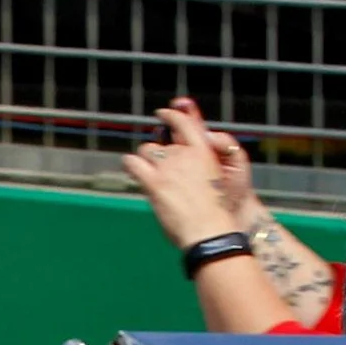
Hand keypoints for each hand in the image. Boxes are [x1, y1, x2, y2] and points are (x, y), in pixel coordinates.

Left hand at [121, 102, 244, 249]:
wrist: (211, 231)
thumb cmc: (216, 213)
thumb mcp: (215, 182)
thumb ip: (198, 168)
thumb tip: (182, 167)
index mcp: (204, 151)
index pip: (185, 123)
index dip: (172, 115)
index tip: (163, 113)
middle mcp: (185, 154)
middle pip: (163, 142)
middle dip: (160, 152)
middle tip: (160, 167)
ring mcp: (169, 167)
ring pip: (147, 150)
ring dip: (146, 159)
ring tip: (149, 174)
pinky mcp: (154, 182)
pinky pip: (133, 163)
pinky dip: (130, 163)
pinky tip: (130, 167)